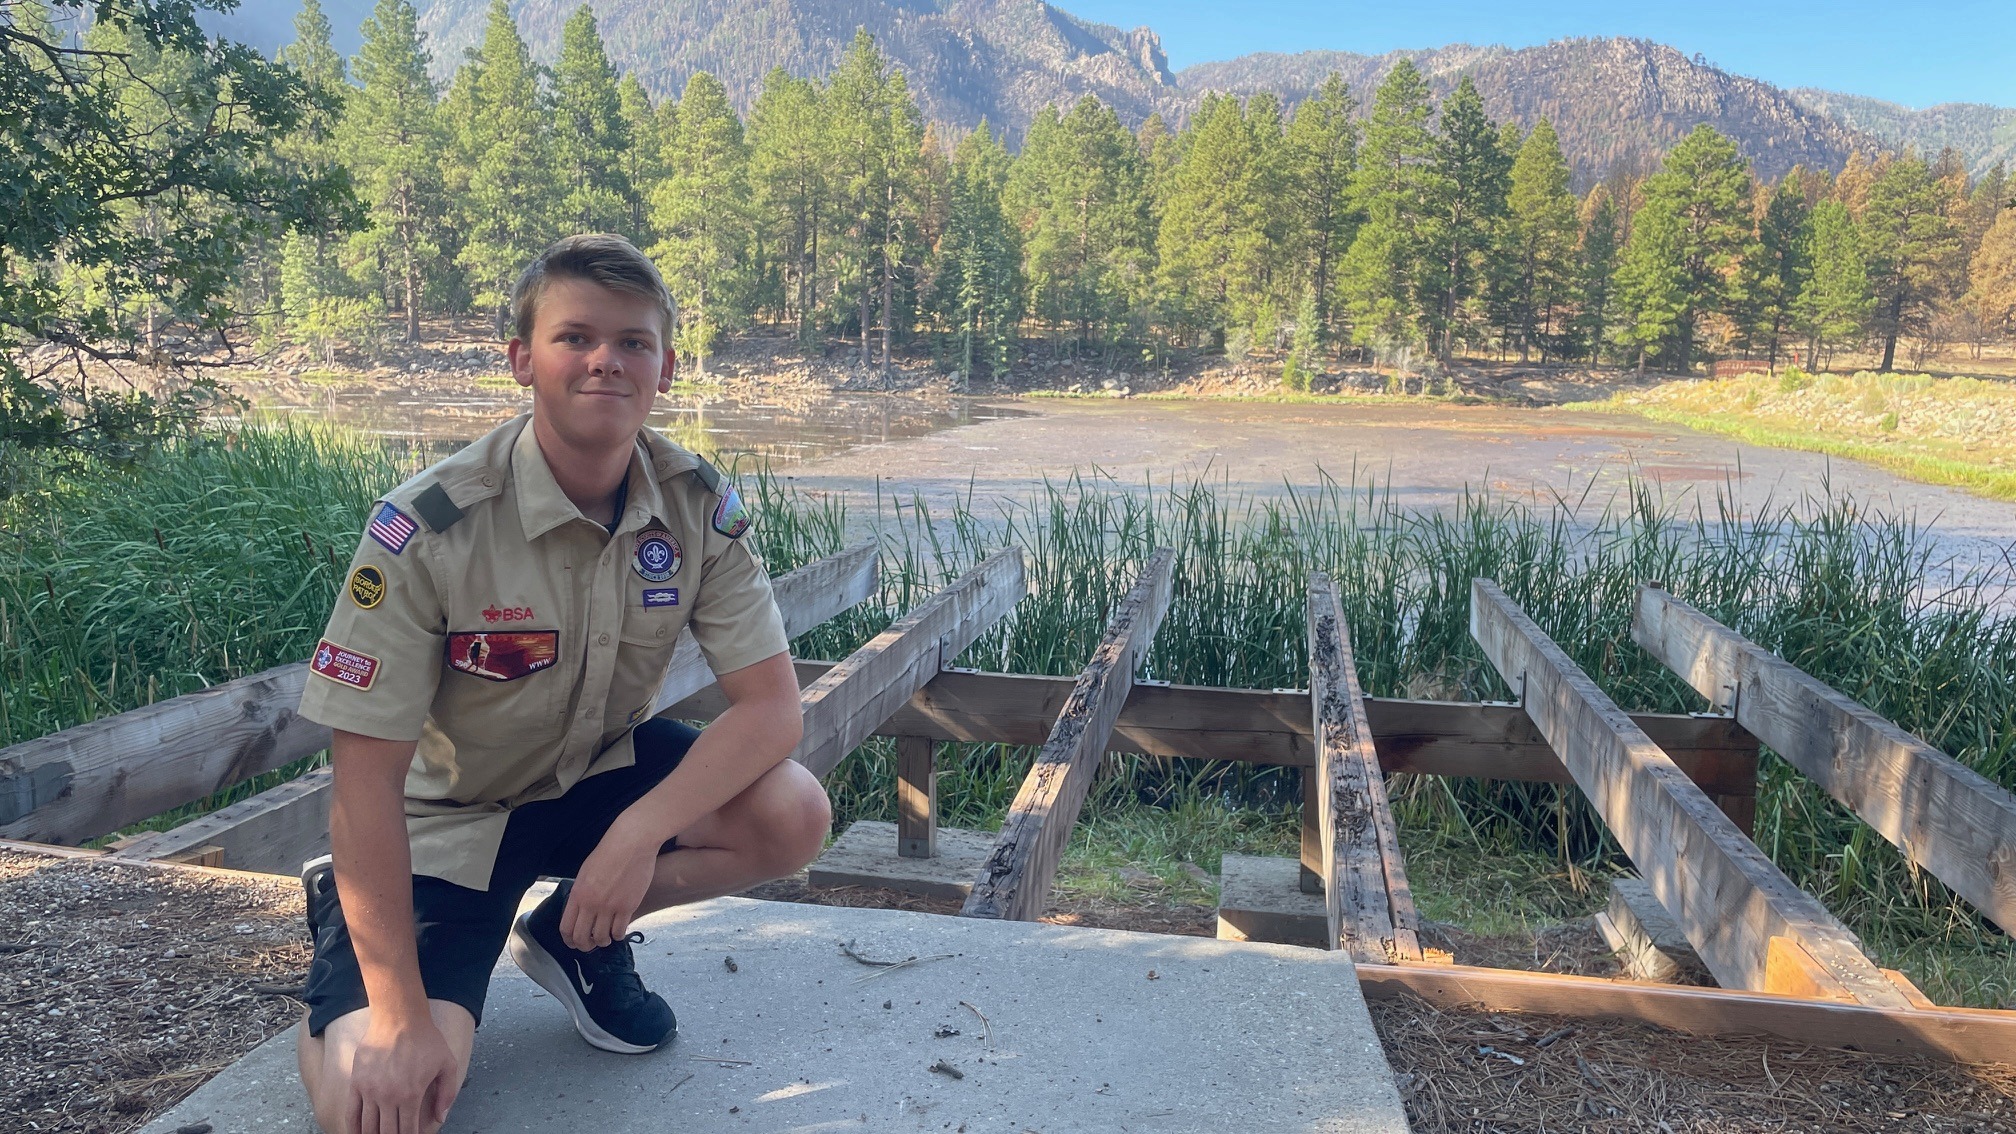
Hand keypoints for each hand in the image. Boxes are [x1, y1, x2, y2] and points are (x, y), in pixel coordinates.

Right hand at [347, 1013, 459, 1133]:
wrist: (399, 1018)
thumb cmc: (426, 1040)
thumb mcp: (447, 1064)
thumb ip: (447, 1094)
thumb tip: (440, 1118)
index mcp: (411, 1095)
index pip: (408, 1131)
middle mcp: (388, 1096)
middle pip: (386, 1132)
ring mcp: (369, 1090)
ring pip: (368, 1127)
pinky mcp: (356, 1083)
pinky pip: (351, 1113)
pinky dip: (353, 1128)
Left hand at [563, 824, 659, 950]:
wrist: (631, 842)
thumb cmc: (609, 852)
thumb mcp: (586, 872)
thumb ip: (581, 893)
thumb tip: (581, 910)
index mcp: (577, 894)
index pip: (566, 927)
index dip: (569, 940)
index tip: (574, 942)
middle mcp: (591, 904)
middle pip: (582, 937)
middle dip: (584, 946)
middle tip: (590, 945)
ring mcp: (609, 907)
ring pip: (602, 937)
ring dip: (603, 941)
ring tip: (606, 938)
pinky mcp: (628, 907)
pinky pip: (619, 931)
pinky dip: (618, 935)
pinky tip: (619, 931)